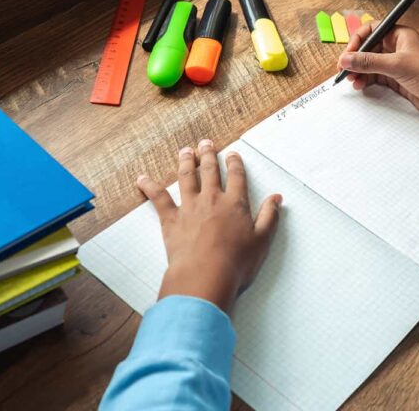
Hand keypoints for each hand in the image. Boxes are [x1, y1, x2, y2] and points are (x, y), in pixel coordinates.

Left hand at [137, 139, 282, 313]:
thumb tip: (277, 198)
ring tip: (185, 151)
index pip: (236, 176)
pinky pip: (158, 198)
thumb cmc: (237, 262)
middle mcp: (212, 199)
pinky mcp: (171, 219)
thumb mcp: (262, 240)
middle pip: (210, 171)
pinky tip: (142, 178)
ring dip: (186, 161)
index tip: (232, 154)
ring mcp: (190, 207)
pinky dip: (149, 187)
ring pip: (186, 177)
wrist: (205, 275)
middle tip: (206, 142)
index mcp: (235, 203)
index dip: (235, 163)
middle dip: (209, 154)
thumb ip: (270, 216)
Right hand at [337, 23, 418, 126]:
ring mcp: (398, 65)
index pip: (372, 30)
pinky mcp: (398, 81)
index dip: (358, 41)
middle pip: (369, 48)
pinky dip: (367, 81)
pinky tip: (361, 86)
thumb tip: (345, 60)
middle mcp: (398, 48)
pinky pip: (377, 78)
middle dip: (356, 59)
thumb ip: (369, 62)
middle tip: (345, 71)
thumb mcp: (397, 66)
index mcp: (400, 35)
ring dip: (360, 72)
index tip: (347, 55)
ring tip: (353, 82)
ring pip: (371, 64)